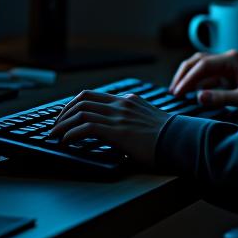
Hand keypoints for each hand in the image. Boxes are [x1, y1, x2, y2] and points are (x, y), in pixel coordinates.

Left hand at [51, 91, 168, 166]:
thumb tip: (118, 135)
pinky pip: (86, 126)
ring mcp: (119, 115)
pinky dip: (71, 133)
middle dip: (63, 113)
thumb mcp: (148, 122)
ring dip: (62, 124)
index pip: (93, 96)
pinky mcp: (118, 130)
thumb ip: (132, 122)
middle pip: (82, 99)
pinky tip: (67, 141)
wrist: (181, 140)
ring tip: (55, 135)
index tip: (66, 116)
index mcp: (128, 100)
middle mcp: (121, 104)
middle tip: (55, 126)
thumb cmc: (169, 137)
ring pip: (80, 112)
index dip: (74, 105)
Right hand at [170, 49, 237, 112]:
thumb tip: (198, 97)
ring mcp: (227, 64)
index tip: (177, 91)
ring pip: (201, 66)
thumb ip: (221, 97)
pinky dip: (198, 82)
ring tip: (178, 91)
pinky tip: (192, 93)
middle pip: (198, 61)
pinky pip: (208, 75)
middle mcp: (227, 58)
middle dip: (183, 74)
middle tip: (173, 91)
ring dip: (189, 77)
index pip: (202, 65)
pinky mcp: (228, 73)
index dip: (187, 78)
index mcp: (232, 59)